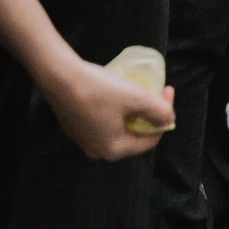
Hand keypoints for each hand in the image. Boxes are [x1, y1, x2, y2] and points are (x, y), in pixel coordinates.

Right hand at [39, 53, 175, 162]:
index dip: (164, 116)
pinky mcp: (74, 127)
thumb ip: (159, 111)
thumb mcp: (136, 98)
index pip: (149, 140)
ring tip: (138, 91)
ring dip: (131, 111)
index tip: (167, 91)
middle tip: (154, 91)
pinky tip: (115, 93)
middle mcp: (97, 151)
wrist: (60, 77)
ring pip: (117, 128)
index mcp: (114, 150)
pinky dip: (114, 111)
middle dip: (148, 113)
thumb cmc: (100, 90)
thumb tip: (169, 120)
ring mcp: (83, 140)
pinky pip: (102, 123)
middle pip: (133, 135)